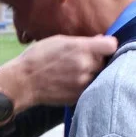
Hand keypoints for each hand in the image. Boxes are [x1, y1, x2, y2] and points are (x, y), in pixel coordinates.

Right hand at [0, 35, 117, 109]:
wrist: (23, 82)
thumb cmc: (37, 57)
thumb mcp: (58, 41)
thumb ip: (81, 42)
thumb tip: (99, 40)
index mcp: (81, 48)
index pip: (112, 46)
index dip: (108, 45)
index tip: (102, 46)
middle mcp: (86, 66)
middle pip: (106, 61)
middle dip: (99, 60)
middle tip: (86, 60)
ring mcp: (83, 83)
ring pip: (100, 76)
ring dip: (93, 73)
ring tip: (78, 72)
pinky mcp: (79, 96)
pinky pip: (91, 88)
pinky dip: (86, 85)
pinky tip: (73, 82)